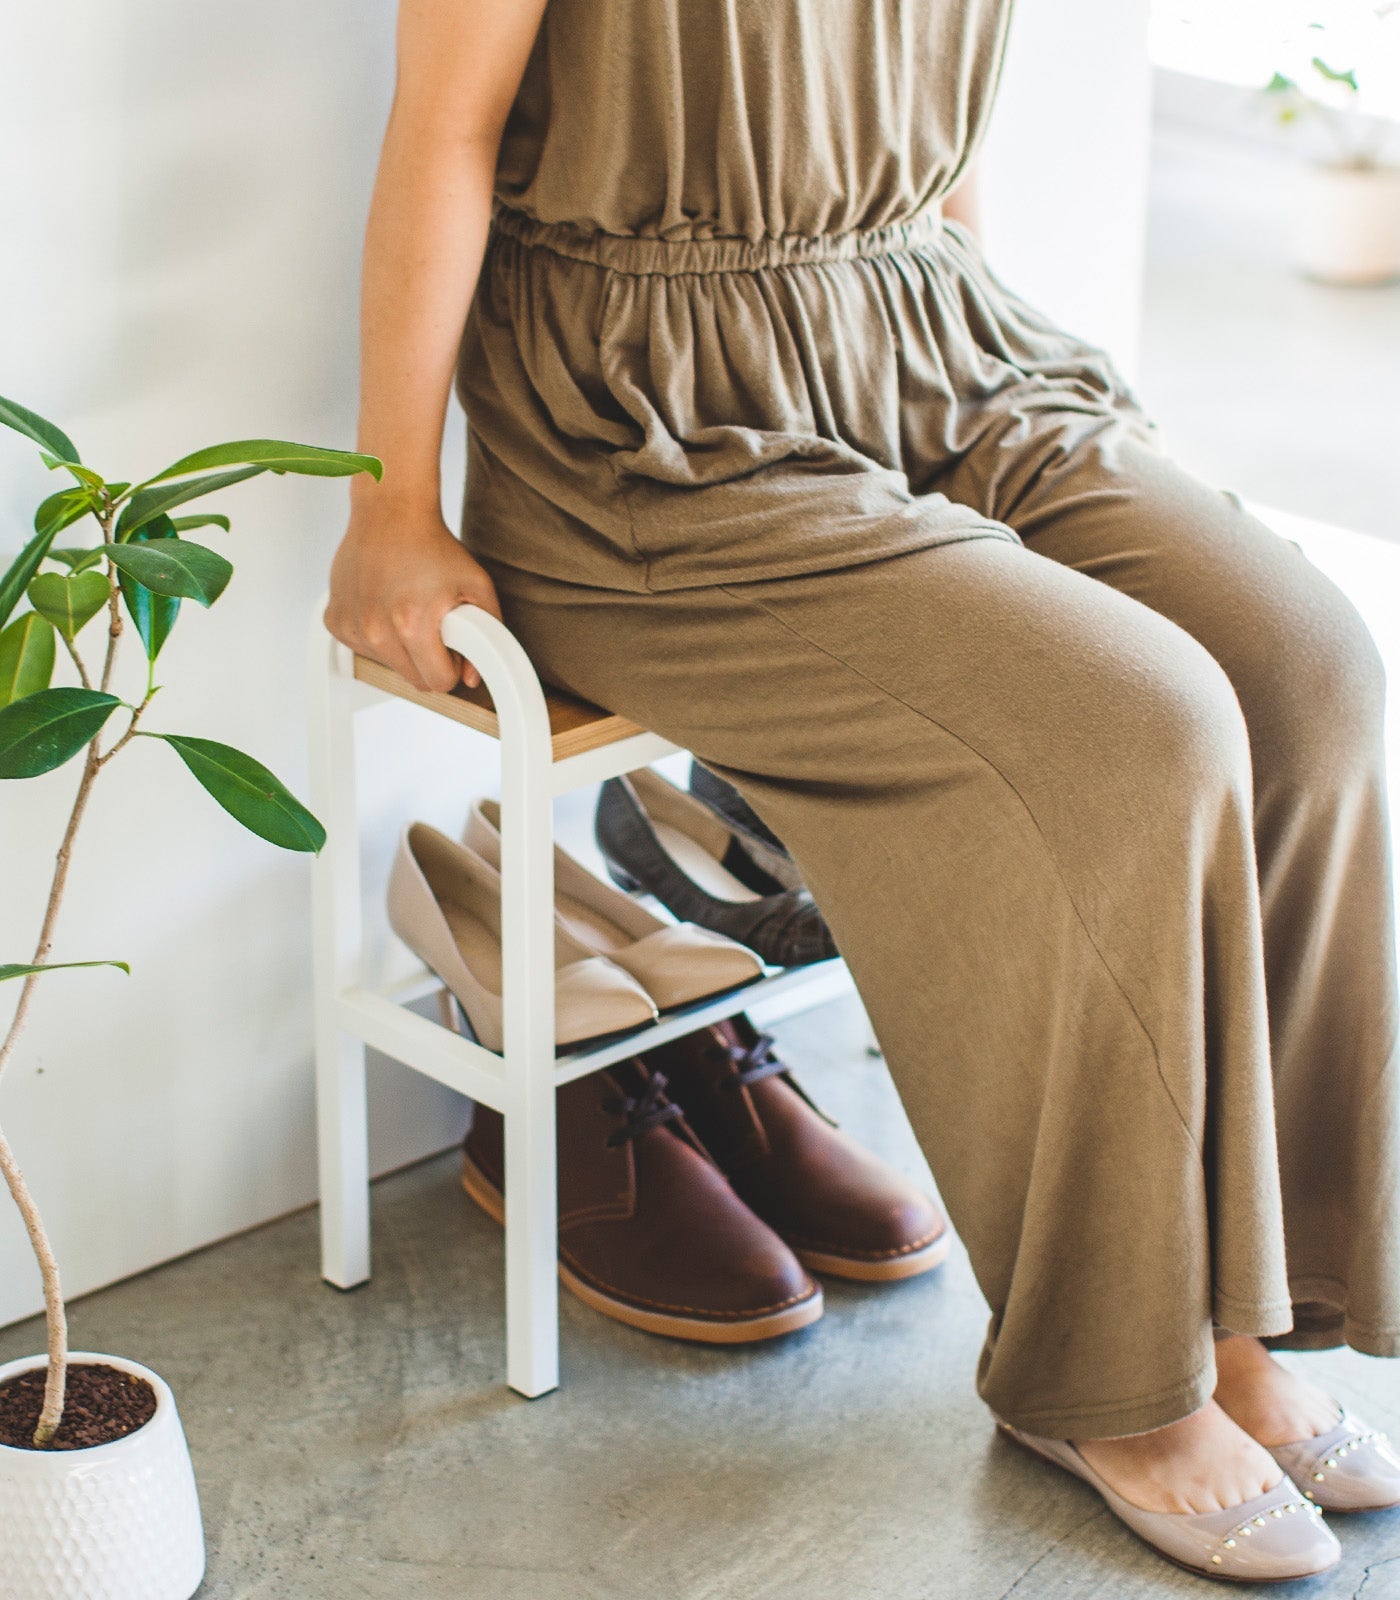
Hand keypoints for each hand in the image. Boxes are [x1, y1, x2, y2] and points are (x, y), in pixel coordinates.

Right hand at [324, 504, 502, 691]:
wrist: (391, 512)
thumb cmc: (433, 546)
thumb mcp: (477, 586)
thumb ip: (487, 635)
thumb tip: (470, 677)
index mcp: (411, 624)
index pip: (437, 682)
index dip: (452, 667)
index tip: (452, 647)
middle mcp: (375, 629)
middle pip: (413, 678)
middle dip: (429, 660)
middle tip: (434, 626)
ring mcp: (351, 625)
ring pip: (387, 665)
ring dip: (402, 649)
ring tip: (408, 609)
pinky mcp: (334, 620)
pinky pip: (363, 648)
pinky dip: (376, 636)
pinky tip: (385, 605)